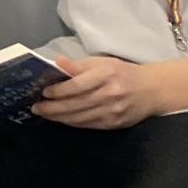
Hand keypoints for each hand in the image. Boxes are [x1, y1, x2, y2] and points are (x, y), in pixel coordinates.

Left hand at [31, 55, 160, 129]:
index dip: (59, 90)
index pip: (78, 85)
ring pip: (80, 117)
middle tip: (36, 107)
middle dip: (53, 107)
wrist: (151, 90)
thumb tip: (57, 62)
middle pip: (76, 104)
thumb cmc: (122, 72)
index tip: (43, 92)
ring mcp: (113, 111)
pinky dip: (72, 123)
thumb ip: (79, 65)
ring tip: (44, 114)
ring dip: (59, 117)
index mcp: (107, 74)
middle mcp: (110, 94)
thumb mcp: (103, 62)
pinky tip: (61, 119)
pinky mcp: (114, 124)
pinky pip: (88, 125)